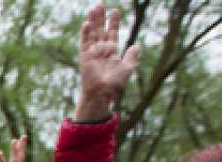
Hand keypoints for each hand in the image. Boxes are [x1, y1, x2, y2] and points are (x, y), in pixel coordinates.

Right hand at [74, 5, 138, 121]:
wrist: (102, 93)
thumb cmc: (114, 83)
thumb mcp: (127, 67)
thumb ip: (131, 55)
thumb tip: (137, 45)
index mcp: (112, 51)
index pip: (112, 32)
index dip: (114, 21)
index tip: (116, 10)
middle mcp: (101, 49)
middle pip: (101, 29)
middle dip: (101, 17)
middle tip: (101, 3)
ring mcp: (92, 52)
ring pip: (92, 32)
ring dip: (93, 21)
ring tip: (94, 8)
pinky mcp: (84, 56)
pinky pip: (84, 42)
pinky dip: (85, 33)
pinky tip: (87, 23)